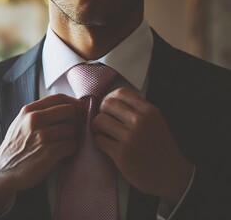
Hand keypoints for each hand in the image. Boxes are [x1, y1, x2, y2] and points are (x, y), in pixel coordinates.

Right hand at [0, 94, 82, 215]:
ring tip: (64, 143)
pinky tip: (63, 152)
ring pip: (72, 129)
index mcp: (29, 110)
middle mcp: (35, 120)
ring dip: (72, 137)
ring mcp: (42, 136)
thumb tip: (65, 106)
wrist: (4, 170)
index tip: (77, 111)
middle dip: (75, 120)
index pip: (59, 98)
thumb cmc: (15, 146)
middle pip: (70, 111)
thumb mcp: (21, 122)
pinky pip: (71, 145)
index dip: (73, 103)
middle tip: (72, 129)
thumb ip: (39, 112)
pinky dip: (70, 149)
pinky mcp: (49, 152)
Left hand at [91, 88, 192, 205]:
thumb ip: (138, 110)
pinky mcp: (121, 153)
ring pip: (99, 121)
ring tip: (101, 132)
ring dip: (96, 126)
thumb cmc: (160, 148)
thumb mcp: (156, 122)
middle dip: (100, 111)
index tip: (108, 106)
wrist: (171, 174)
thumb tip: (113, 101)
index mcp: (149, 111)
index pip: (121, 92)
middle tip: (102, 120)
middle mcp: (139, 121)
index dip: (109, 98)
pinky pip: (99, 139)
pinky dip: (99, 141)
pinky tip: (105, 144)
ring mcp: (130, 137)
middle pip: (107, 104)